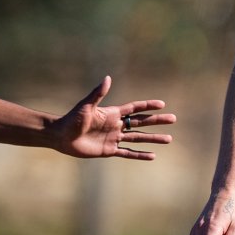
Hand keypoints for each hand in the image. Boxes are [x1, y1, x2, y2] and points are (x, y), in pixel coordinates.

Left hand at [52, 76, 175, 159]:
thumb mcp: (86, 106)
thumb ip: (98, 94)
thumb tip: (108, 78)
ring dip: (153, 138)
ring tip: (168, 139)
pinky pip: (128, 153)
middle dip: (157, 121)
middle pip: (141, 122)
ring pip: (138, 138)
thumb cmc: (72, 119)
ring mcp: (114, 138)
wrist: (61, 137)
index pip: (134, 108)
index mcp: (112, 114)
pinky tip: (152, 156)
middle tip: (173, 119)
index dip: (148, 106)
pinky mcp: (109, 150)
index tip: (162, 104)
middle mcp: (116, 125)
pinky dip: (140, 155)